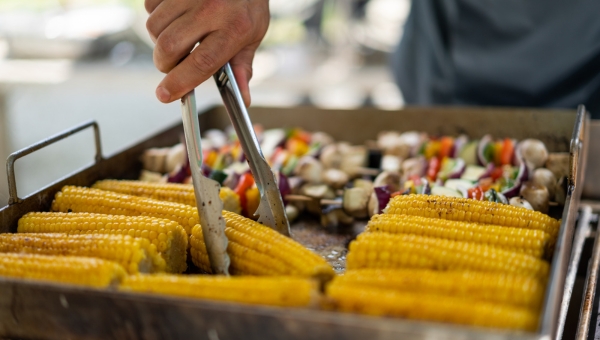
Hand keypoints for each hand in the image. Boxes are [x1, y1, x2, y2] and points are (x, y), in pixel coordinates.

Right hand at [145, 0, 269, 105]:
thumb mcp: (253, 34)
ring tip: (180, 36)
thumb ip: (242, 66)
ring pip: (154, 28)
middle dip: (165, 64)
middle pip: (169, 47)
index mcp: (235, 27)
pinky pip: (150, 7)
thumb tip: (243, 98)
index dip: (179, 82)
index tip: (165, 95)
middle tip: (174, 65)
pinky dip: (157, 17)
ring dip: (160, 40)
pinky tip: (175, 17)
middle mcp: (211, 9)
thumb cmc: (248, 2)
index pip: (201, 63)